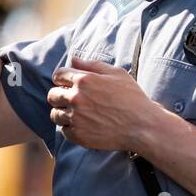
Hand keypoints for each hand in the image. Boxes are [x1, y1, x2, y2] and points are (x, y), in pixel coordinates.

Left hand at [48, 57, 164, 152]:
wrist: (142, 126)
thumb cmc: (132, 98)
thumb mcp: (117, 74)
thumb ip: (92, 65)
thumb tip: (73, 60)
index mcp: (83, 80)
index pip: (58, 75)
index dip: (63, 79)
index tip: (70, 85)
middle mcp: (75, 98)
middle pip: (52, 95)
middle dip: (60, 96)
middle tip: (74, 101)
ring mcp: (75, 118)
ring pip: (55, 114)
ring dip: (63, 113)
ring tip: (78, 115)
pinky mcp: (78, 135)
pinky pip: (64, 130)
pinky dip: (70, 128)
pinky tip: (84, 126)